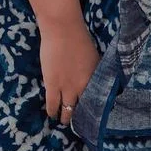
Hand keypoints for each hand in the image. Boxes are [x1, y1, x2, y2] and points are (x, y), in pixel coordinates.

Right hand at [39, 14, 100, 128]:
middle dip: (80, 118)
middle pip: (83, 110)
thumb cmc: (79, 39)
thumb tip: (97, 82)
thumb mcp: (94, 58)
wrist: (63, 29)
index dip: (95, 112)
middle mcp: (84, 88)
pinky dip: (52, 111)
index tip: (93, 117)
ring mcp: (68, 88)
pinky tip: (52, 114)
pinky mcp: (53, 85)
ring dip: (65, 118)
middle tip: (78, 121)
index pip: (98, 103)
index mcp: (96, 80)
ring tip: (64, 120)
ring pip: (67, 111)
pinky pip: (53, 105)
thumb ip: (95, 73)